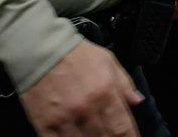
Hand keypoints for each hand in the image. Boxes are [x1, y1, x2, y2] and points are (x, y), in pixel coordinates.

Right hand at [19, 40, 141, 136]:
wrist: (40, 49)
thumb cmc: (76, 54)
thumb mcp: (108, 61)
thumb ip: (125, 84)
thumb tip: (137, 101)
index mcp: (105, 93)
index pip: (122, 128)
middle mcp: (87, 109)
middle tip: (111, 136)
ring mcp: (65, 119)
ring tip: (93, 135)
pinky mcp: (45, 125)